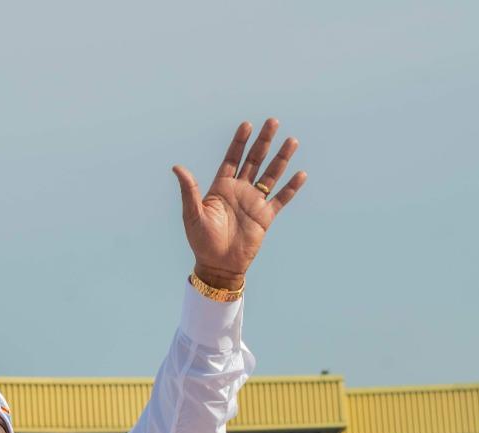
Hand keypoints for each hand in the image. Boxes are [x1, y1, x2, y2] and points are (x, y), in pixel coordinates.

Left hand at [173, 118, 306, 288]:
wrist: (218, 265)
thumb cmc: (201, 241)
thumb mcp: (192, 214)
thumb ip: (189, 190)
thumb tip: (177, 167)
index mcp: (221, 187)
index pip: (232, 158)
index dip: (239, 142)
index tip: (247, 125)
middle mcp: (240, 190)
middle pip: (254, 160)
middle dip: (263, 141)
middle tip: (273, 121)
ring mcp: (254, 202)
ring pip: (270, 175)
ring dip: (281, 158)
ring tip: (292, 141)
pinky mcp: (265, 217)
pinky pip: (281, 198)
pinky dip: (291, 187)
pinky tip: (301, 173)